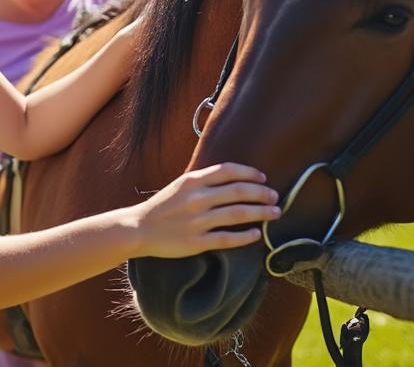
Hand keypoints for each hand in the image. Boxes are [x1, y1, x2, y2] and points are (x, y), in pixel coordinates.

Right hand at [127, 163, 279, 257]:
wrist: (138, 228)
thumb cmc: (162, 207)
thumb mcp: (180, 186)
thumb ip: (203, 181)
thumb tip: (233, 179)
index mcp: (192, 182)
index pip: (228, 171)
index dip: (250, 173)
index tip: (263, 178)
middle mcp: (197, 199)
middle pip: (239, 192)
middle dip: (262, 193)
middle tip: (275, 197)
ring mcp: (197, 221)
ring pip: (238, 214)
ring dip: (261, 213)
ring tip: (275, 213)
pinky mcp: (196, 242)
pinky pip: (227, 238)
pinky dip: (245, 236)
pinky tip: (256, 234)